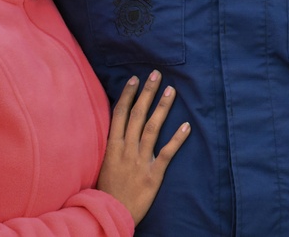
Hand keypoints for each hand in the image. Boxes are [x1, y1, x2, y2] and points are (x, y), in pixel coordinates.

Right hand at [96, 71, 190, 224]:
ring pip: (153, 128)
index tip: (134, 79)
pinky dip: (177, 139)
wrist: (111, 214)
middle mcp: (126, 149)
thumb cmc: (106, 190)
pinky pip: (167, 153)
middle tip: (156, 74)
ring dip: (162, 108)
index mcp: (112, 146)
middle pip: (138, 115)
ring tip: (171, 91)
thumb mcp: (102, 163)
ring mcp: (140, 161)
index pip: (120, 114)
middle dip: (147, 93)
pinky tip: (186, 125)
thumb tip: (118, 125)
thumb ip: (112, 144)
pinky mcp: (153, 174)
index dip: (128, 95)